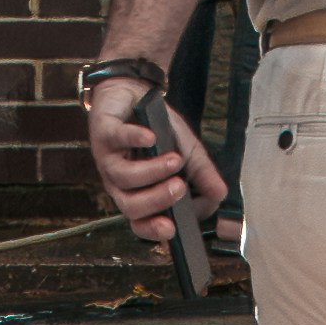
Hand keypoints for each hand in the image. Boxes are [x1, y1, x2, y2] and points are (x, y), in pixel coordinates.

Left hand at [85, 78, 200, 234]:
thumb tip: (221, 194)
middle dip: (157, 200)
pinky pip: (116, 138)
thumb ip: (201, 174)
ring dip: (152, 171)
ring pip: (123, 177)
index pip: (141, 222)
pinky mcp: (104, 132)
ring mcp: (110, 157)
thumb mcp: (186, 152)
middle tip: (180, 187)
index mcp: (138, 193)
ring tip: (175, 160)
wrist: (132, 94)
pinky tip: (151, 137)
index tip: (173, 229)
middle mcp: (120, 182)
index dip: (153, 230)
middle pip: (131, 206)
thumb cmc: (157, 129)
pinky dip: (134, 138)